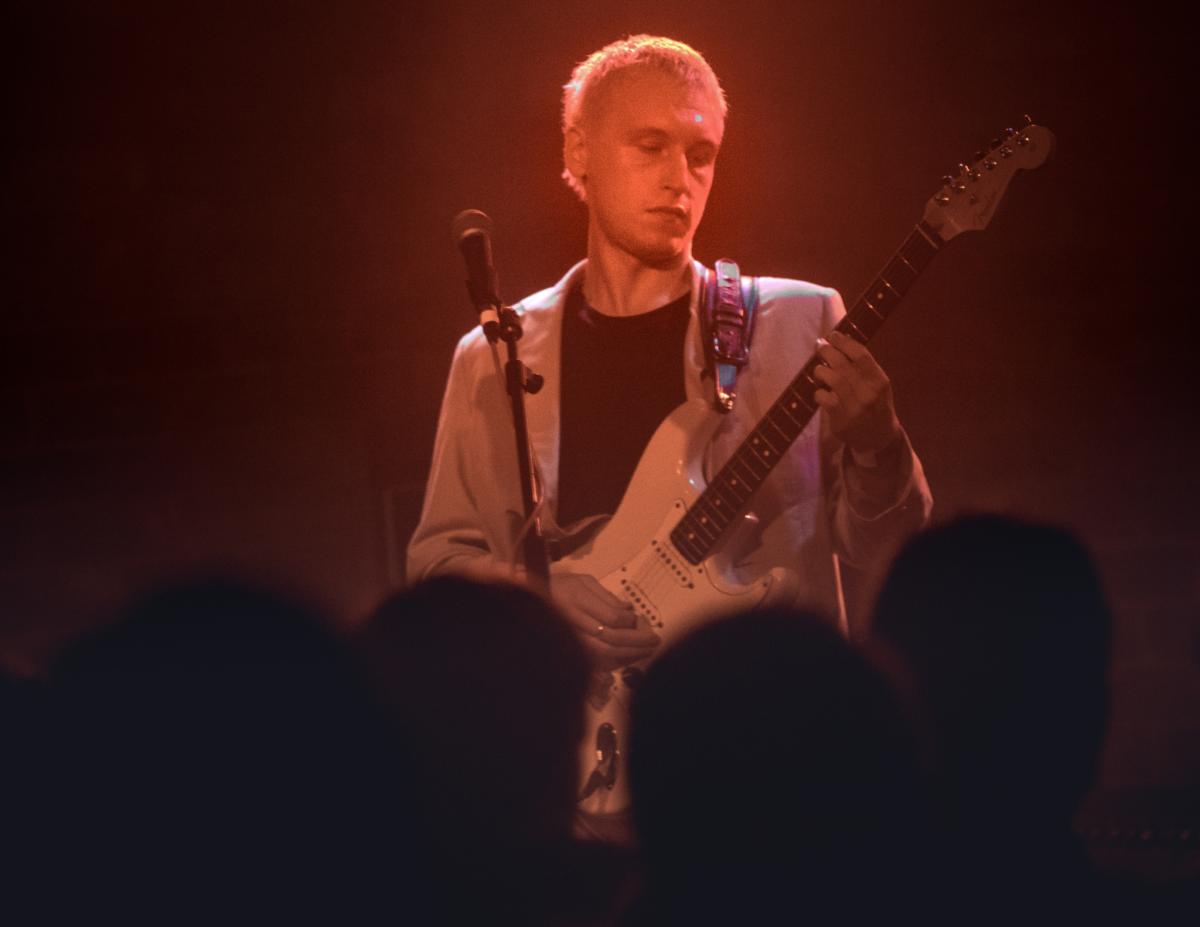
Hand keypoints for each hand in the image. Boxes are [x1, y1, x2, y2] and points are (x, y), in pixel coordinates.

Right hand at [549, 572, 660, 670]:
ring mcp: (571, 639)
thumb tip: (629, 611)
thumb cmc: (560, 587)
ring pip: (605, 654)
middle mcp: (574, 621)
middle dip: (637, 643)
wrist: (528, 603)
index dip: (630, 622)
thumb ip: (606, 596)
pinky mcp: (570, 650)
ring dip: (630, 654)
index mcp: (578, 600)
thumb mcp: (583, 581)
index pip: (612, 618)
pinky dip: (616, 661)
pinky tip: (628, 657)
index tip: (638, 619)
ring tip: (647, 651)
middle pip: (612, 639)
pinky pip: (596, 661)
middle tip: (656, 641)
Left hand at [812, 330, 901, 452]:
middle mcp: (869, 393)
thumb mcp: (877, 384)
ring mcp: (855, 407)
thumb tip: (843, 338)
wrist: (879, 437)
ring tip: (820, 371)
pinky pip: (823, 397)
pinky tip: (822, 392)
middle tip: (820, 346)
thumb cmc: (876, 404)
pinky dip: (819, 391)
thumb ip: (864, 365)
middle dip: (827, 351)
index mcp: (880, 381)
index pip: (861, 354)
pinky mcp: (841, 420)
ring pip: (831, 378)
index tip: (833, 335)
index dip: (844, 341)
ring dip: (820, 371)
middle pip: (842, 364)